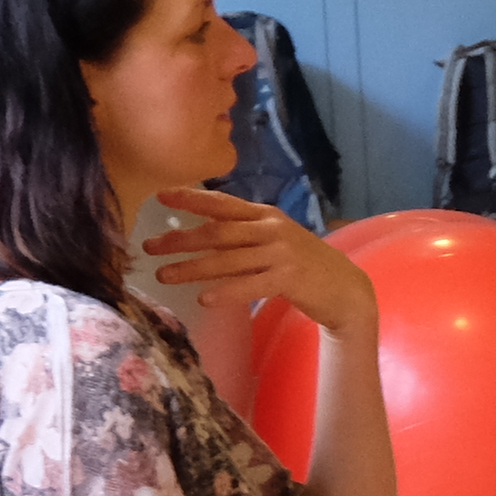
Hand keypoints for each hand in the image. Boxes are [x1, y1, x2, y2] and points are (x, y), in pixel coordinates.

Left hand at [138, 187, 375, 340]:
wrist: (345, 288)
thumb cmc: (302, 264)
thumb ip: (243, 233)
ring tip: (164, 275)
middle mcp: (272, 230)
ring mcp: (282, 254)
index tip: (160, 196)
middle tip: (149, 247)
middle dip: (180, 239)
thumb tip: (197, 232)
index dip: (191, 198)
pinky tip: (204, 299)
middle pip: (218, 232)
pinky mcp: (290, 279)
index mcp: (266, 216)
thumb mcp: (274, 239)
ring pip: (228, 259)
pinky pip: (250, 285)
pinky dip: (226, 291)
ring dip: (192, 268)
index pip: (222, 203)